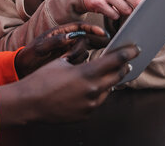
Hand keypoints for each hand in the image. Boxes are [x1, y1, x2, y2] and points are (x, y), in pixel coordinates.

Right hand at [0, 44, 139, 125]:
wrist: (29, 103)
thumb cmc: (41, 80)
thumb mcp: (61, 62)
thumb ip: (78, 58)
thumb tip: (86, 51)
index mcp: (87, 73)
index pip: (115, 61)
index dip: (127, 53)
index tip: (135, 49)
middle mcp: (93, 90)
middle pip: (117, 77)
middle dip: (123, 68)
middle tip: (126, 62)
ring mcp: (90, 105)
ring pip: (108, 91)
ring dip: (109, 82)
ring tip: (107, 75)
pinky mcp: (86, 115)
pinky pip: (96, 102)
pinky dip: (96, 94)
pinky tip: (89, 89)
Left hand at [14, 23, 106, 77]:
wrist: (23, 69)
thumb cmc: (29, 55)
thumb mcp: (40, 47)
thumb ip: (55, 41)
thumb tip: (71, 36)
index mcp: (60, 32)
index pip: (80, 27)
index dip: (92, 29)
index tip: (103, 33)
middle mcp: (66, 40)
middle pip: (84, 41)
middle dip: (78, 49)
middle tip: (66, 57)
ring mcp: (68, 51)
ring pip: (83, 53)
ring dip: (75, 58)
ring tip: (60, 62)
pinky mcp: (69, 62)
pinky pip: (80, 62)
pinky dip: (75, 65)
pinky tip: (64, 67)